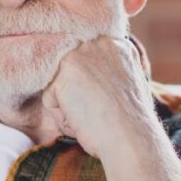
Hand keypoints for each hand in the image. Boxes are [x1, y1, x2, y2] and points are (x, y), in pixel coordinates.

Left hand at [41, 36, 155, 157]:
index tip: (104, 103)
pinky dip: (62, 118)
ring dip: (70, 108)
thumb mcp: (124, 83)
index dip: (88, 88)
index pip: (82, 63)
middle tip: (101, 111)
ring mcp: (79, 55)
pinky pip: (49, 100)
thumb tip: (84, 76)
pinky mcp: (63, 74)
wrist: (131, 138)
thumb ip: (105, 70)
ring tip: (94, 116)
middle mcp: (96, 42)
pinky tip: (84, 121)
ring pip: (58, 87)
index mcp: (114, 42)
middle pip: (68, 74)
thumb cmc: (130, 122)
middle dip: (78, 97)